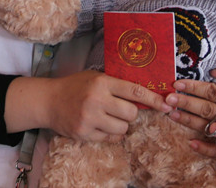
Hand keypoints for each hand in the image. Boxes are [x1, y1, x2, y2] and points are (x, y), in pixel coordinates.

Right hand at [5, 70, 171, 141]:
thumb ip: (117, 85)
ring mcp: (90, 118)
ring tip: (108, 117)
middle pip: (131, 113)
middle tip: (121, 109)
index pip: (135, 91)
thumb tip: (146, 95)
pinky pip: (110, 138)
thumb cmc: (76, 86)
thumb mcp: (96, 77)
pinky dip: (109, 134)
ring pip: (123, 129)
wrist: (49, 100)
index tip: (166, 105)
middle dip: (131, 113)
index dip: (153, 99)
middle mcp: (97, 100)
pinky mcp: (84, 133)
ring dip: (120, 125)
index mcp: (102, 82)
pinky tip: (99, 125)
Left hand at [165, 66, 215, 159]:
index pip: (214, 92)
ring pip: (210, 130)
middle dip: (186, 104)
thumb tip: (212, 71)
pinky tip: (191, 141)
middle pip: (208, 110)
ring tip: (172, 114)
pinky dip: (205, 148)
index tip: (177, 84)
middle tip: (168, 99)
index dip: (194, 87)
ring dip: (189, 122)